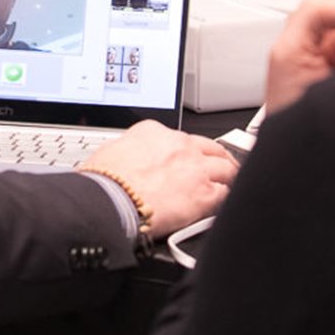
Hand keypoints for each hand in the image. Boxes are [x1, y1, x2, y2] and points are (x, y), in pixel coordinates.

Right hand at [81, 120, 237, 237]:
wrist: (109, 200)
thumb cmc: (104, 181)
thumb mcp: (110, 152)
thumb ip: (127, 152)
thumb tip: (124, 160)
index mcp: (154, 131)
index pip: (181, 137)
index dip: (187, 150)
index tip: (188, 158)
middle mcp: (180, 145)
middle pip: (211, 147)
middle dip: (218, 157)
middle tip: (222, 165)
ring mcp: (195, 168)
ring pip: (226, 168)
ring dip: (229, 175)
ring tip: (231, 182)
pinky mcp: (204, 194)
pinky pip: (226, 194)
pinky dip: (226, 198)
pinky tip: (224, 203)